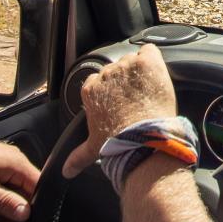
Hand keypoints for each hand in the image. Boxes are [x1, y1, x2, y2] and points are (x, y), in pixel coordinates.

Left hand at [0, 128, 39, 221]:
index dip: (30, 208)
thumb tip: (26, 213)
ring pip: (12, 190)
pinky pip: (2, 185)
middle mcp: (13, 159)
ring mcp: (2, 161)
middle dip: (9, 213)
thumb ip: (4, 201)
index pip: (36, 188)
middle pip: (24, 192)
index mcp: (14, 163)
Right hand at [61, 43, 176, 178]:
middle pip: (118, 68)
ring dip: (141, 71)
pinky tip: (156, 74)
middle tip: (138, 98)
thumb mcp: (94, 148)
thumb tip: (66, 171)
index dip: (113, 90)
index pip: (101, 80)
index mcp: (90, 90)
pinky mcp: (147, 62)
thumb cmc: (118, 142)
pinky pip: (150, 50)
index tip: (121, 101)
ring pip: (133, 60)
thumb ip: (77, 156)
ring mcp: (127, 66)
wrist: (143, 138)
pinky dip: (153, 59)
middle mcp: (106, 74)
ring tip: (149, 89)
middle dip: (127, 80)